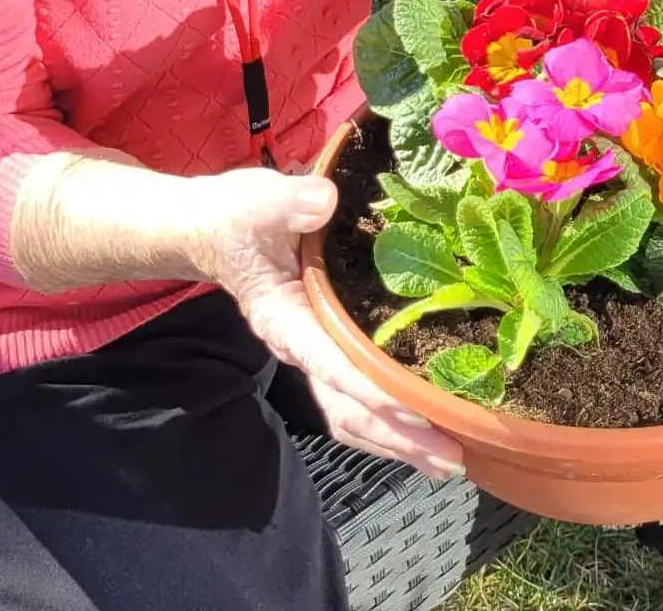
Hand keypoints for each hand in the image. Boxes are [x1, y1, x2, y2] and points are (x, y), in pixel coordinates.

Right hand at [188, 168, 462, 477]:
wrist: (211, 230)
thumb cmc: (233, 218)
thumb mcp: (254, 202)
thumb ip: (288, 204)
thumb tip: (325, 202)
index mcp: (284, 321)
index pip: (332, 363)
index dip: (373, 389)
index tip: (416, 411)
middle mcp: (300, 348)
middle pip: (350, 408)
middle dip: (399, 436)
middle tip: (452, 457)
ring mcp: (314, 353)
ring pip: (355, 413)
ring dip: (399, 441)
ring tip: (449, 460)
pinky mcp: (326, 346)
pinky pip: (357, 397)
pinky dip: (389, 419)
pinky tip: (423, 428)